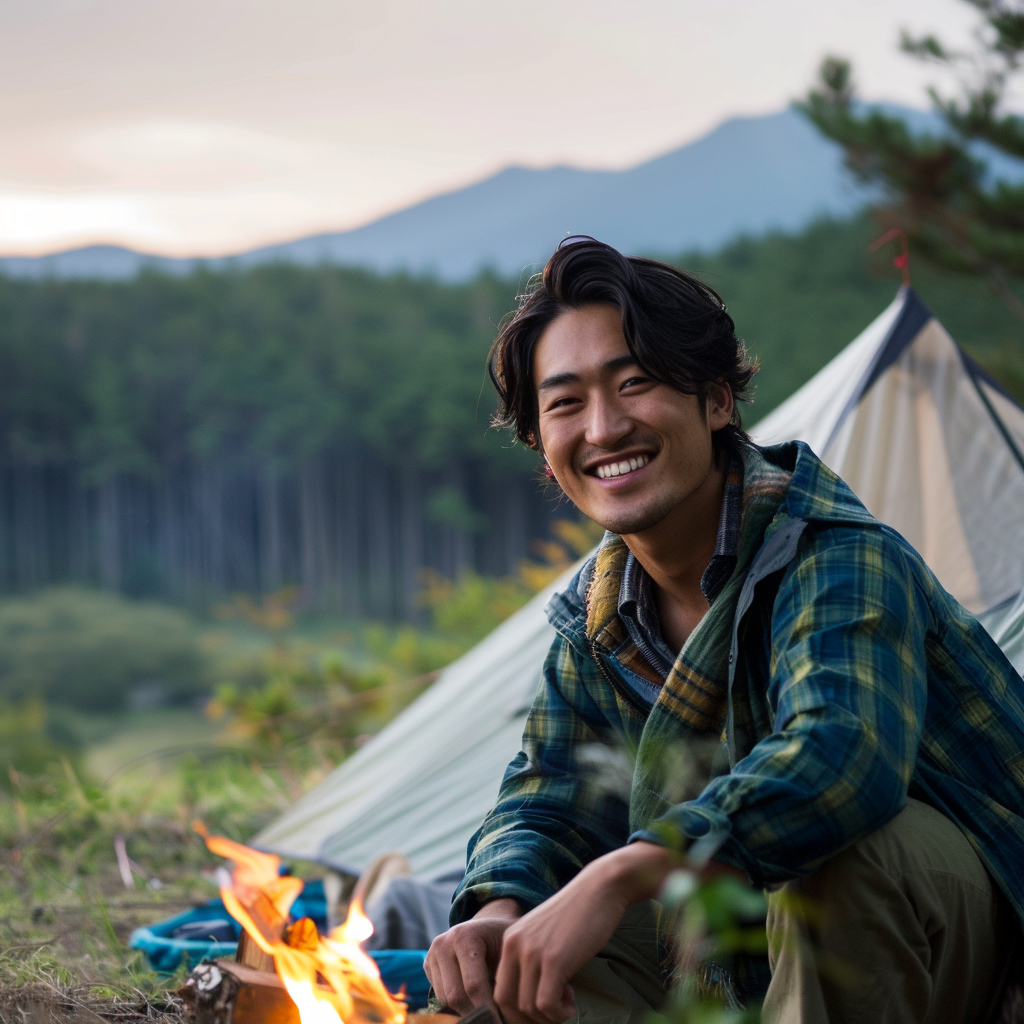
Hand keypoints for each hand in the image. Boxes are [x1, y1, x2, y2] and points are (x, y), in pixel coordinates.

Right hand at [425, 898, 521, 1013]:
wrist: (488, 924)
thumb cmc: (503, 940)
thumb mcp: (508, 952)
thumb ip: (504, 977)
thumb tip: (504, 1011)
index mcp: (465, 937)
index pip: (473, 985)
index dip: (488, 1009)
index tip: (500, 1021)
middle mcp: (443, 943)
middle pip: (456, 995)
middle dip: (476, 1012)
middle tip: (494, 1019)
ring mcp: (433, 954)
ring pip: (446, 999)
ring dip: (467, 1008)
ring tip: (487, 1007)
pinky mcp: (428, 964)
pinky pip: (440, 995)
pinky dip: (457, 1002)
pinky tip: (474, 997)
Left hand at [493, 842, 675, 1023]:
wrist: (599, 889)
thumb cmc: (578, 914)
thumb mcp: (543, 933)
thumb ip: (531, 957)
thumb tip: (528, 998)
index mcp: (509, 939)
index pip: (498, 990)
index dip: (517, 1009)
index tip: (539, 1008)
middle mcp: (514, 945)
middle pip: (505, 1003)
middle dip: (528, 1018)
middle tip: (551, 1011)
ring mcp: (533, 952)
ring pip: (526, 1008)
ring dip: (547, 1016)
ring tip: (565, 1001)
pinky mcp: (554, 960)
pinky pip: (546, 1005)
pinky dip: (559, 1013)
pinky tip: (571, 1001)